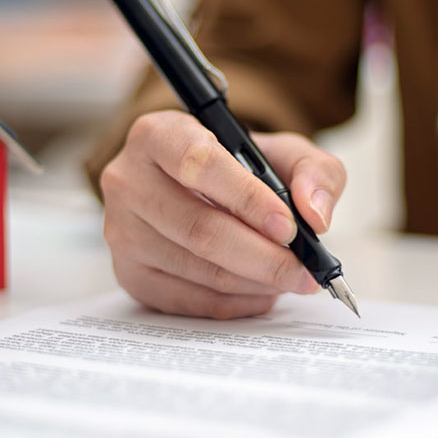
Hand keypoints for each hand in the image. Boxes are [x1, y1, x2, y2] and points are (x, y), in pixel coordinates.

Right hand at [100, 110, 345, 318]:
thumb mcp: (284, 152)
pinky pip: (189, 300)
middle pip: (199, 228)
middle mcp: (128, 180)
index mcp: (157, 134)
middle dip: (262, 256)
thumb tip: (315, 214)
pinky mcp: (129, 274)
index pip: (198, 164)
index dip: (246, 199)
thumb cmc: (241, 168)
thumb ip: (314, 171)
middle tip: (303, 270)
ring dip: (254, 282)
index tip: (287, 226)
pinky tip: (261, 291)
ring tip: (288, 279)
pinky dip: (236, 302)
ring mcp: (122, 231)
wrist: (200, 190)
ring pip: (197, 269)